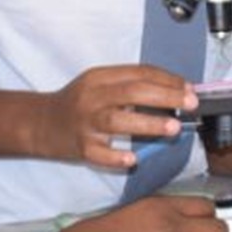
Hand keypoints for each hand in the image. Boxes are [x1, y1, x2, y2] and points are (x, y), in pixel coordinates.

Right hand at [44, 65, 195, 166]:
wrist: (40, 122)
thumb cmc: (78, 103)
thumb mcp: (100, 85)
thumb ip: (131, 85)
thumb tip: (175, 91)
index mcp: (100, 77)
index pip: (139, 73)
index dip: (167, 79)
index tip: (189, 88)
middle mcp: (92, 97)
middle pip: (131, 92)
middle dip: (165, 96)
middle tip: (191, 103)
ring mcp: (85, 123)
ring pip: (117, 121)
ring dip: (148, 123)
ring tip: (173, 127)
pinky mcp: (80, 147)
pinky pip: (99, 153)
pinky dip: (116, 157)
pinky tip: (133, 159)